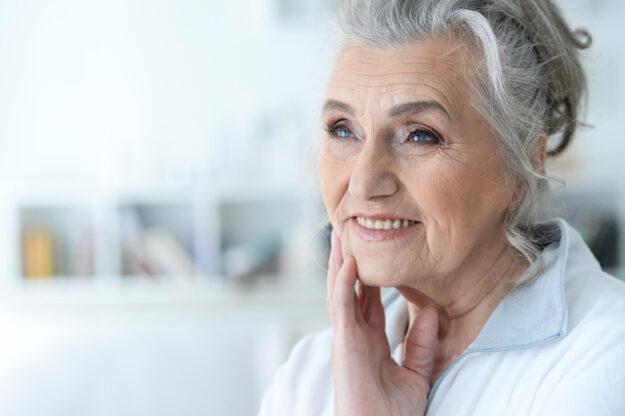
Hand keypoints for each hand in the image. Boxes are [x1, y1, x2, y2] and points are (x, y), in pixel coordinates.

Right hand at [327, 229, 438, 415]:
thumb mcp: (416, 374)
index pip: (368, 300)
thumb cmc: (394, 414)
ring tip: (341, 237)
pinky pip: (343, 309)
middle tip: (348, 234)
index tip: (373, 252)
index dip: (369, 276)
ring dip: (341, 264)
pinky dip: (344, 285)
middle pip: (349, 290)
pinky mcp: (345, 345)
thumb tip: (432, 310)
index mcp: (370, 341)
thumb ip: (422, 343)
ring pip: (340, 293)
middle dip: (348, 263)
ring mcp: (347, 339)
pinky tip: (350, 264)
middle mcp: (355, 336)